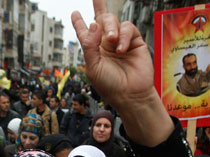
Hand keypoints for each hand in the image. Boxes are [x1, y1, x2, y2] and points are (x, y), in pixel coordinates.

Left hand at [72, 0, 171, 146]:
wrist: (131, 95)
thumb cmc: (110, 86)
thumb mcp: (93, 68)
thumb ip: (90, 46)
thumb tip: (93, 24)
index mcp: (93, 49)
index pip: (85, 32)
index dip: (79, 22)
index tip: (74, 13)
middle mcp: (106, 43)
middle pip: (101, 17)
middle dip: (99, 8)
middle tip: (101, 27)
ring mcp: (120, 41)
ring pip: (114, 20)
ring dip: (111, 28)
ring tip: (112, 41)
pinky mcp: (135, 41)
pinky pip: (128, 28)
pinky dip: (123, 36)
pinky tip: (121, 49)